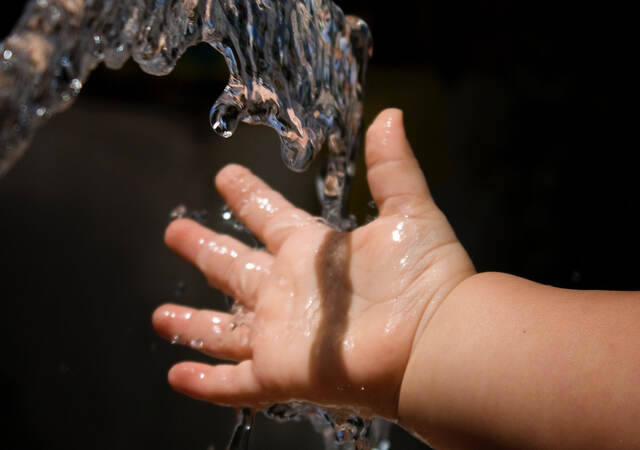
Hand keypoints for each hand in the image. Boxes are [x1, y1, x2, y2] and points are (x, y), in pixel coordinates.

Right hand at [152, 108, 474, 418]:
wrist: (436, 339)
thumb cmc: (425, 276)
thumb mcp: (408, 212)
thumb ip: (391, 167)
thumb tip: (390, 114)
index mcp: (313, 252)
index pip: (269, 218)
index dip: (247, 197)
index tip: (226, 176)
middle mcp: (290, 291)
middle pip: (233, 268)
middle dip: (203, 249)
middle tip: (173, 232)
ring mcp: (282, 334)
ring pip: (225, 331)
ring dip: (192, 326)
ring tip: (159, 317)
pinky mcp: (280, 372)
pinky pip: (234, 383)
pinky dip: (206, 382)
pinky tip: (176, 375)